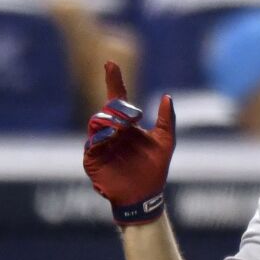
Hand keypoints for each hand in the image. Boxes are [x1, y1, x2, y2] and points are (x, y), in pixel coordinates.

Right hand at [83, 62, 175, 225]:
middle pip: (107, 109)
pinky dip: (100, 138)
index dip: (114, 80)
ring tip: (121, 127)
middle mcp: (111, 131)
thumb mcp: (165, 143)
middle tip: (132, 116)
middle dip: (118, 109)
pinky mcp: (92, 159)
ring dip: (109, 121)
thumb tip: (167, 96)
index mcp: (126, 125)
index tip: (111, 63)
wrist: (144, 197)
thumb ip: (166, 121)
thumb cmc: (154, 170)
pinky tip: (111, 137)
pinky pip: (91, 143)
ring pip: (96, 123)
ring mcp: (100, 144)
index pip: (117, 98)